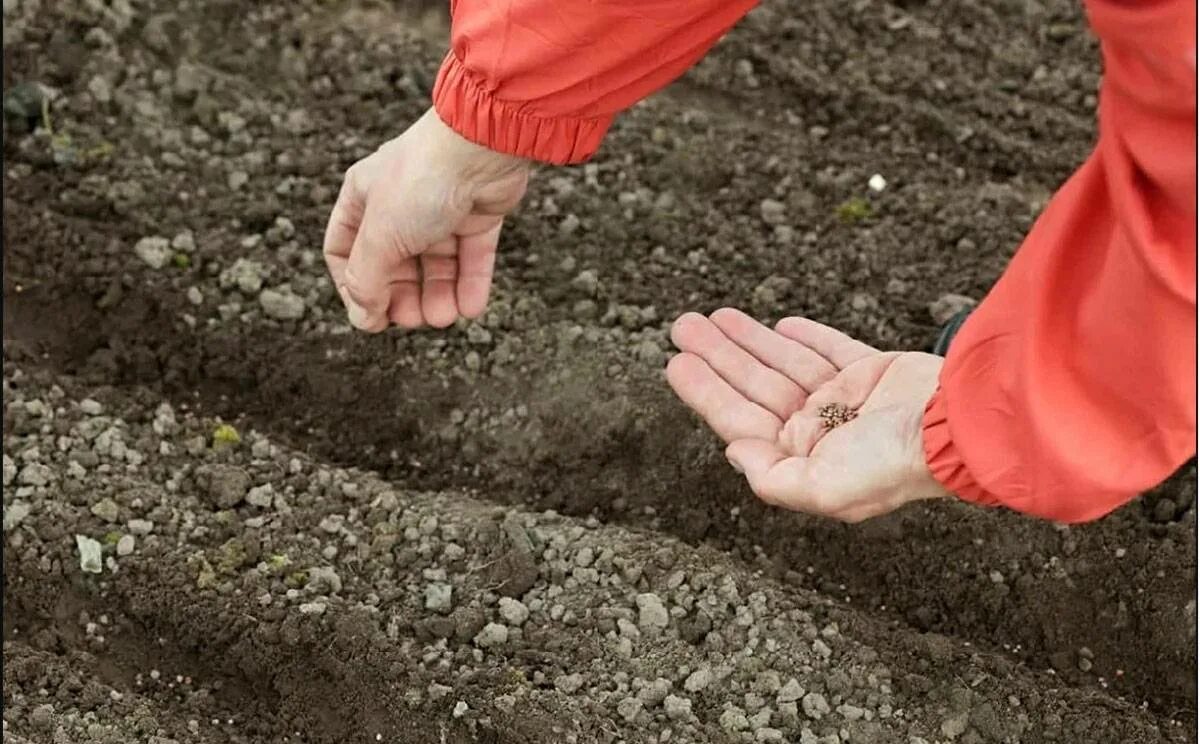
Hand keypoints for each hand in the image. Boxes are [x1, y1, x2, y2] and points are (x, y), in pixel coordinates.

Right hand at [323, 108, 529, 331]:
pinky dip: (470, 284)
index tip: (370, 316)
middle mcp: (399, 203)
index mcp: (363, 198)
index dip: (354, 287)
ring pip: (435, 265)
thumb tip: (363, 318)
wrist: (481, 147)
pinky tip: (471, 308)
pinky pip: (470, 258)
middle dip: (403, 297)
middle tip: (413, 320)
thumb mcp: (380, 236)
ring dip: (439, 296)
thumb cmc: (422, 180)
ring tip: (445, 317)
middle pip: (394, 265)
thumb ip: (367, 281)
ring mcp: (440, 209)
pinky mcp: (477, 214)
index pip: (345, 251)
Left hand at [667, 309, 949, 521]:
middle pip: (755, 387)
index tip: (676, 363)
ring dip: (748, 340)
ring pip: (784, 364)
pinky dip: (804, 337)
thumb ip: (772, 477)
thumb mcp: (823, 489)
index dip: (706, 391)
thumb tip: (733, 451)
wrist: (959, 426)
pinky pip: (830, 350)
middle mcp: (821, 431)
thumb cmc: (892, 463)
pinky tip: (778, 325)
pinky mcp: (875, 372)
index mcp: (803, 460)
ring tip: (713, 315)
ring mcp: (848, 400)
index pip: (740, 420)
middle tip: (683, 325)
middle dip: (718, 357)